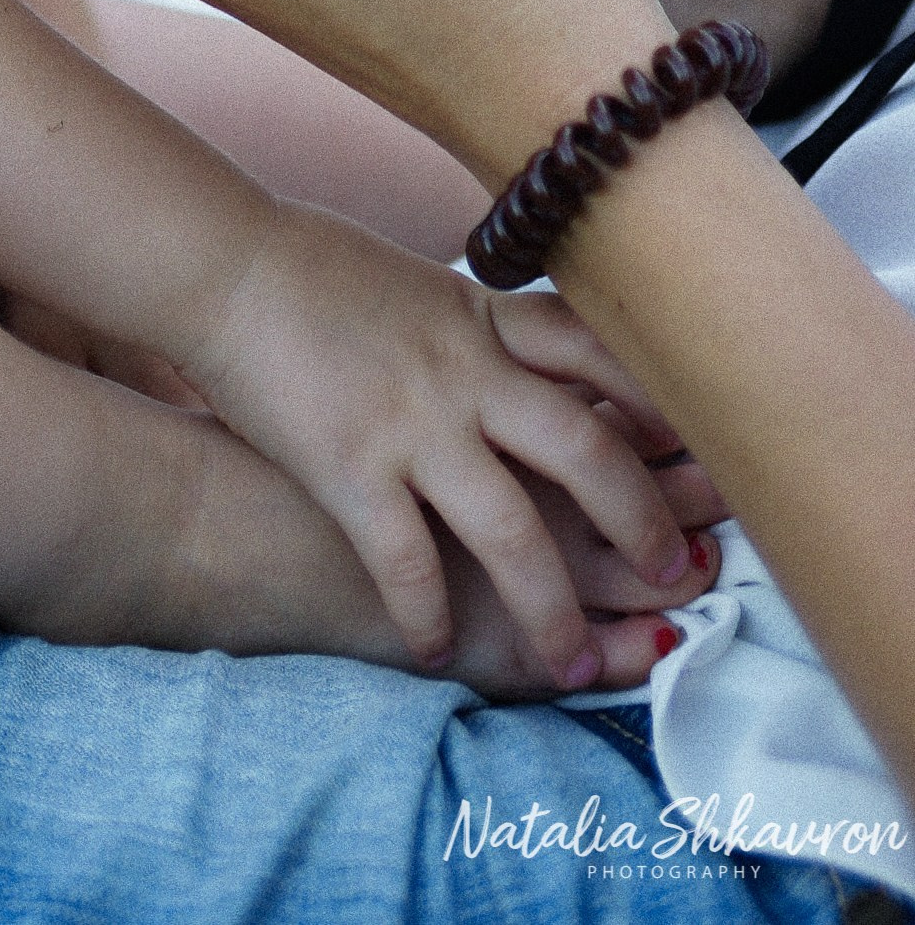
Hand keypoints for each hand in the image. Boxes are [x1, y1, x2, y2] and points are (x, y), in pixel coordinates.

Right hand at [161, 191, 709, 686]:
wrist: (221, 264)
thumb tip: (545, 357)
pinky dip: (428, 618)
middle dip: (643, 525)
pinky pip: (408, 564)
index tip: (707, 459)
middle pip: (588, 453)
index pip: (602, 360)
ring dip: (555, 611)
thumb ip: (486, 328)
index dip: (663, 414)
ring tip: (575, 663)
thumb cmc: (314, 270)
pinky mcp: (351, 466)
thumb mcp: (424, 286)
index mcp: (484, 318)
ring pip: (515, 534)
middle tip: (680, 577)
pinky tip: (434, 652)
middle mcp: (464, 371)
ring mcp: (411, 421)